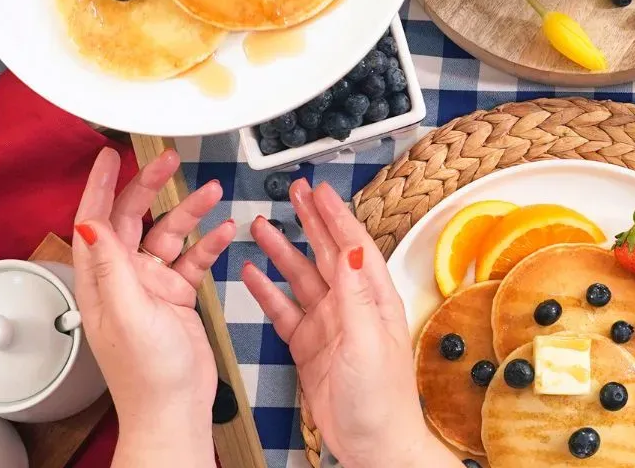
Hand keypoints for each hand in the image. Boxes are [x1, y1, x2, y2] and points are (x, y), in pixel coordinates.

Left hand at [72, 147, 233, 466]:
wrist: (176, 410)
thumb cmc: (146, 374)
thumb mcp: (125, 313)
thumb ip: (110, 266)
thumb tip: (87, 223)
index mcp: (101, 280)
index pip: (94, 220)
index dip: (99, 185)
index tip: (108, 156)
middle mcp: (122, 277)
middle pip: (132, 218)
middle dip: (150, 187)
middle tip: (169, 159)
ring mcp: (151, 286)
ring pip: (169, 235)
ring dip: (189, 212)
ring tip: (212, 191)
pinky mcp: (176, 296)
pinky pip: (193, 259)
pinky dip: (208, 243)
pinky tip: (224, 230)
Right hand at [244, 180, 454, 467]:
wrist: (371, 446)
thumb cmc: (382, 401)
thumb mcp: (368, 342)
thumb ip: (356, 295)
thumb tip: (353, 250)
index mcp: (373, 300)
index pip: (353, 246)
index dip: (336, 216)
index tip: (320, 192)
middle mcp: (351, 307)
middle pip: (327, 252)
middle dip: (310, 221)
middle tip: (294, 193)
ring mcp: (328, 325)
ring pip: (301, 277)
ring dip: (282, 251)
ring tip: (261, 226)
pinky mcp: (308, 346)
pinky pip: (284, 310)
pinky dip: (267, 291)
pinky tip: (252, 273)